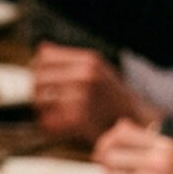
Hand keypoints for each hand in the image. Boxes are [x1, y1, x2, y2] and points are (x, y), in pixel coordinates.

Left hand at [32, 42, 153, 145]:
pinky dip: (49, 126)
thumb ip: (69, 59)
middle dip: (37, 92)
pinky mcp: (80, 118)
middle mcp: (84, 75)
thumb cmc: (113, 96)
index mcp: (87, 61)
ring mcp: (82, 96)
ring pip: (40, 100)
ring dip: (41, 110)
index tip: (41, 81)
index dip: (37, 69)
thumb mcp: (97, 69)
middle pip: (38, 79)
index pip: (44, 57)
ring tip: (51, 115)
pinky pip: (49, 121)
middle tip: (43, 103)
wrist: (136, 120)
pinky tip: (58, 127)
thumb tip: (42, 47)